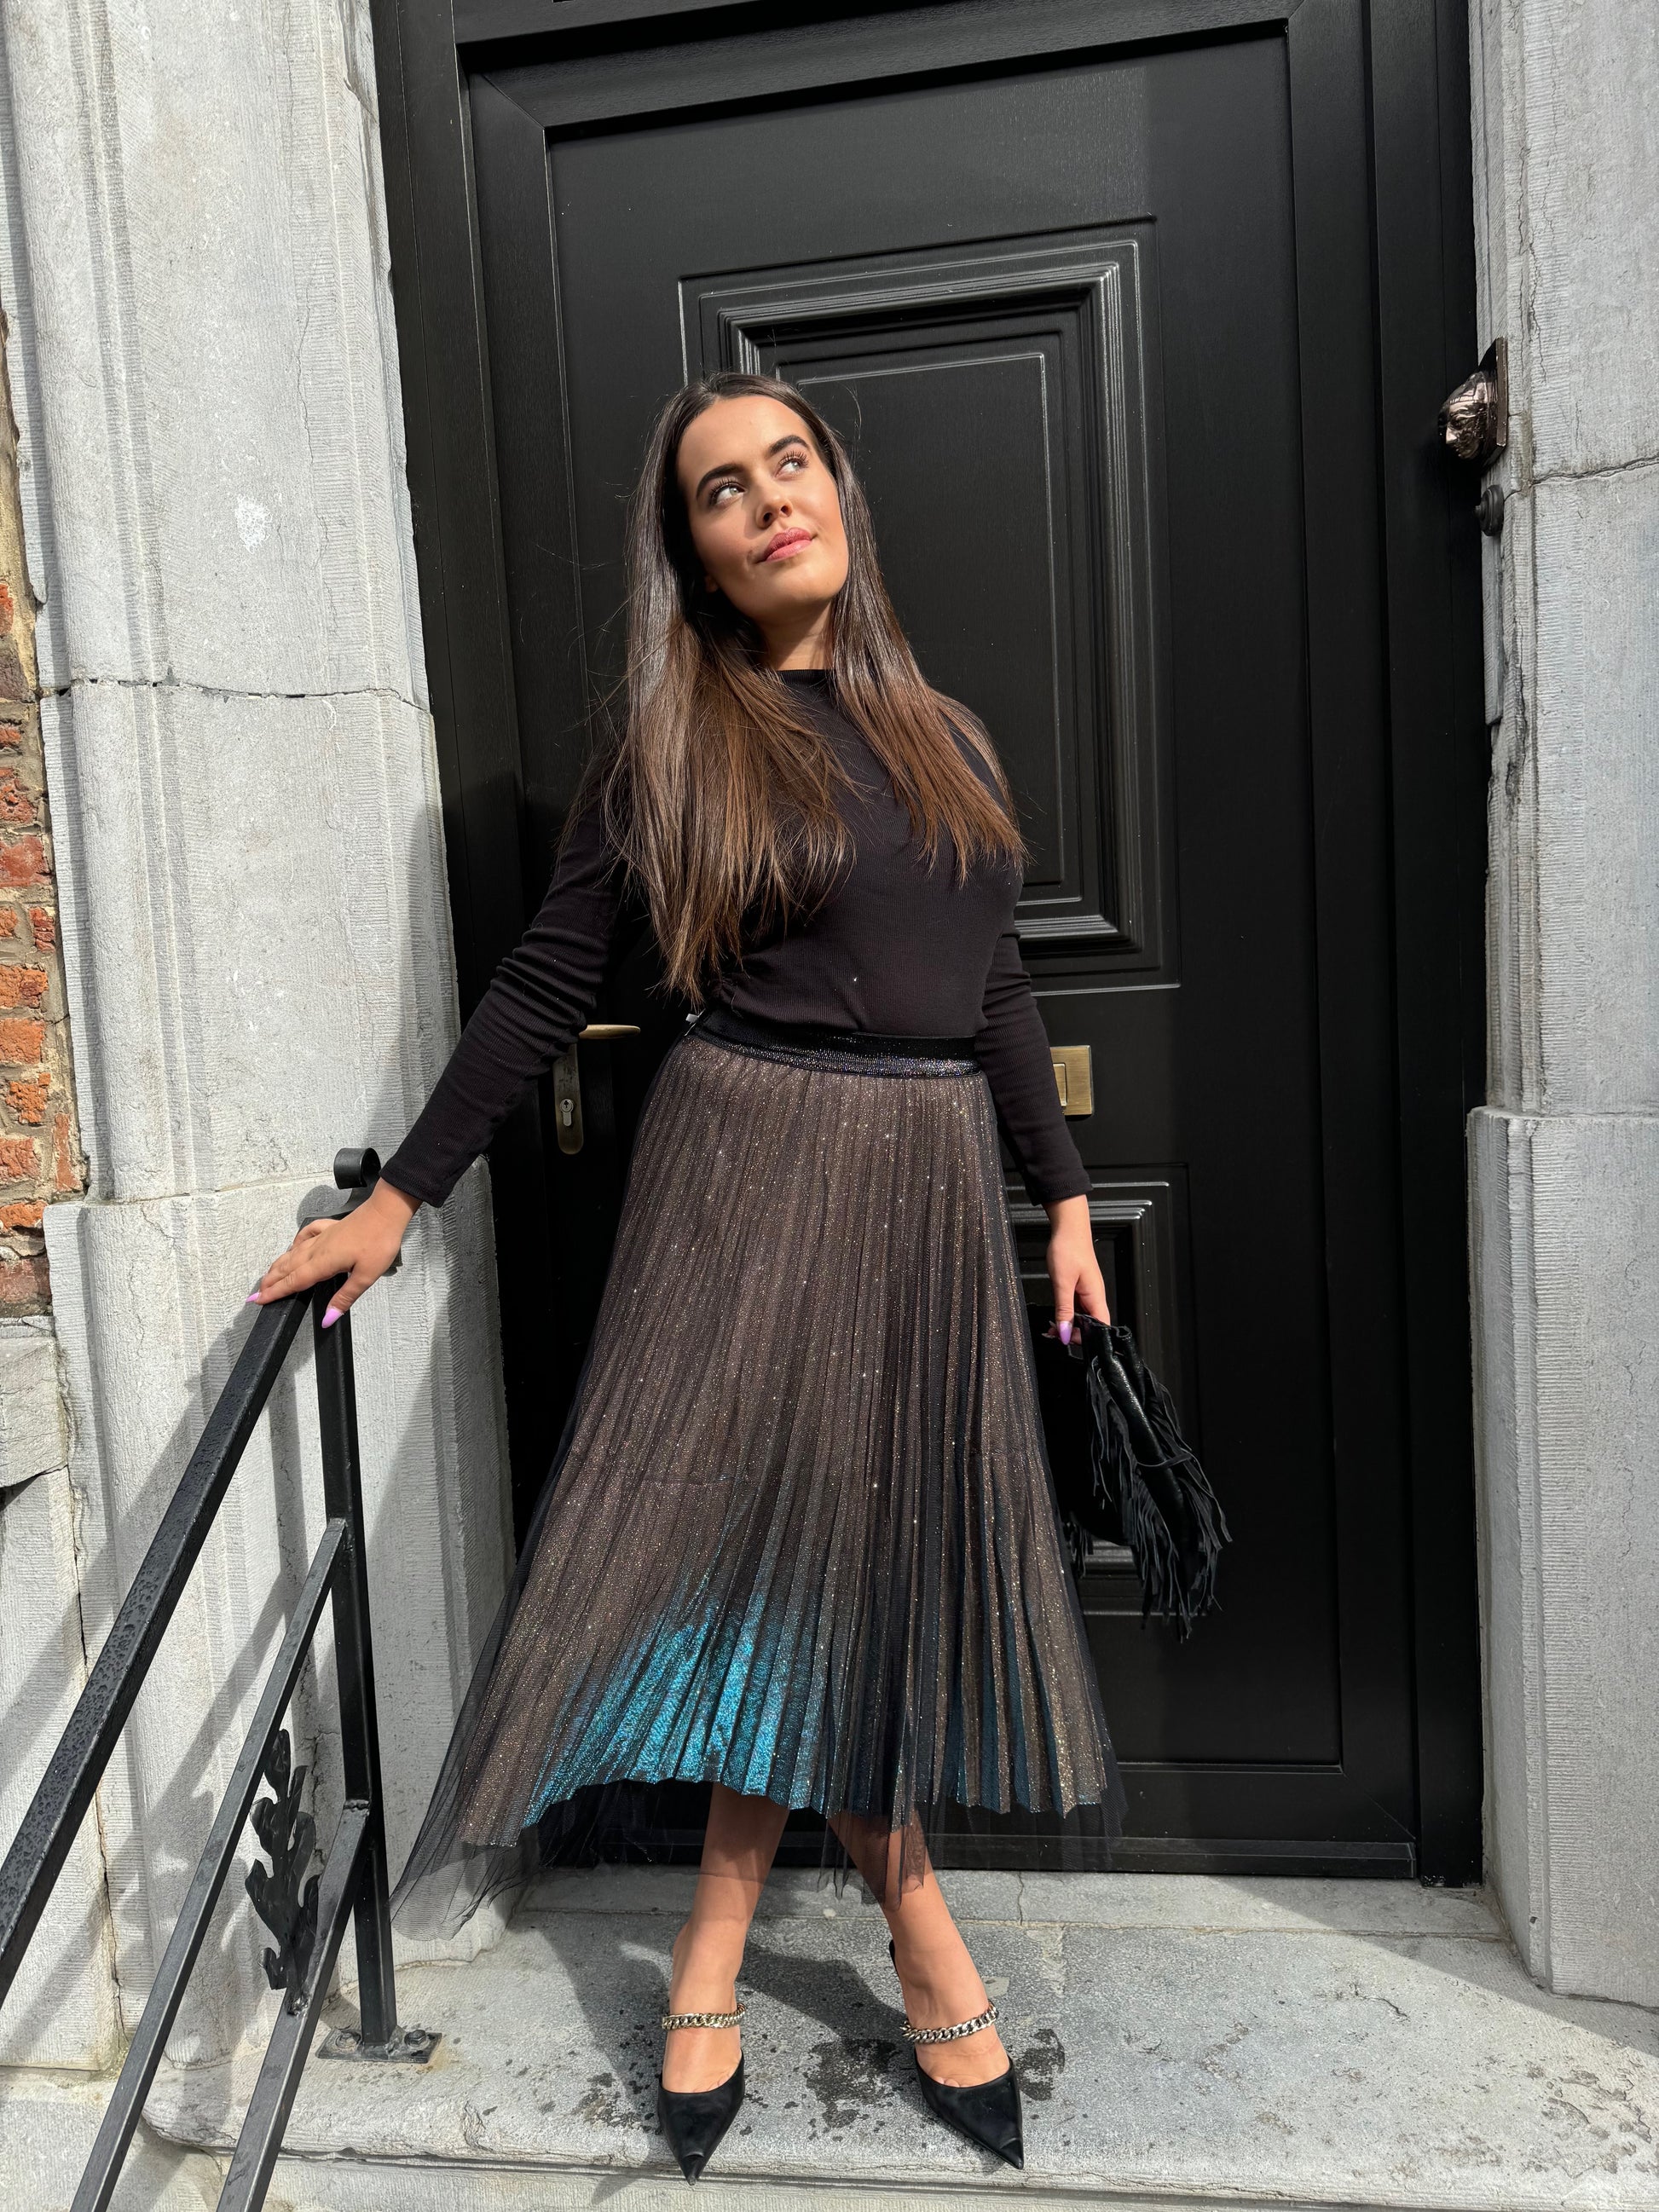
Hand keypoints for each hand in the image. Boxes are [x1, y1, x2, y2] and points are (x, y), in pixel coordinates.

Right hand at [248, 1179, 420, 1327]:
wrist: (386, 1212)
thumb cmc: (379, 1243)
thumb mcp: (366, 1276)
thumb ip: (345, 1298)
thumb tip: (327, 1319)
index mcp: (323, 1262)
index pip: (294, 1281)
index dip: (275, 1292)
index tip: (258, 1300)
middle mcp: (317, 1249)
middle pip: (288, 1267)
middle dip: (270, 1281)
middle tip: (255, 1293)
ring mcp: (323, 1236)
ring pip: (294, 1252)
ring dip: (278, 1265)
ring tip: (268, 1276)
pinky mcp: (330, 1227)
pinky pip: (306, 1235)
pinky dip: (296, 1243)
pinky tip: (294, 1245)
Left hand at [1043, 1193, 1108, 1343]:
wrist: (1068, 1228)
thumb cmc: (1068, 1249)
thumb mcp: (1062, 1283)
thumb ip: (1064, 1310)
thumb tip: (1065, 1333)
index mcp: (1096, 1296)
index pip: (1101, 1327)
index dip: (1087, 1339)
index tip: (1067, 1339)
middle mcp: (1095, 1295)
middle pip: (1092, 1324)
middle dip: (1074, 1333)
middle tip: (1055, 1333)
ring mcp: (1088, 1291)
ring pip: (1083, 1316)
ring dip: (1069, 1323)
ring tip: (1053, 1326)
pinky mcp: (1081, 1286)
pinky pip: (1077, 1306)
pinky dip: (1067, 1313)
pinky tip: (1056, 1313)